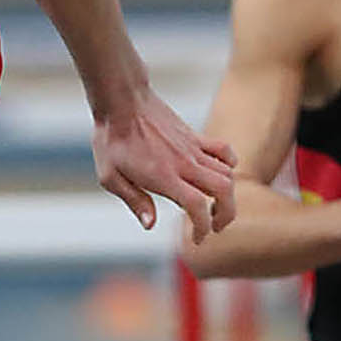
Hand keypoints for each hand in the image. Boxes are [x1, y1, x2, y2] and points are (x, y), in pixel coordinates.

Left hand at [93, 94, 237, 245]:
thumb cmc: (111, 139)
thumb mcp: (110, 176)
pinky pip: (223, 151)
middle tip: (216, 227)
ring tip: (215, 206)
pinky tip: (222, 173)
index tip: (197, 239)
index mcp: (164, 176)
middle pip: (224, 191)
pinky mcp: (194, 136)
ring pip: (227, 173)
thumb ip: (134, 201)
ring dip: (228, 194)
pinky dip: (230, 165)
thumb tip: (150, 224)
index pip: (197, 206)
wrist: (122, 101)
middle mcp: (184, 163)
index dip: (203, 227)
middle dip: (227, 215)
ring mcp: (192, 148)